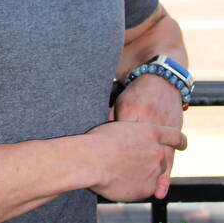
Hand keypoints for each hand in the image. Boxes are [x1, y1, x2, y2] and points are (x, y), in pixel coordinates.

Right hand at [86, 119, 186, 201]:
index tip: (181, 145)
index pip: (175, 136)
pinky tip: (119, 179)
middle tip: (133, 159)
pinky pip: (145, 187)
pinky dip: (135, 185)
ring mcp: (153, 170)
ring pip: (153, 174)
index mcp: (150, 131)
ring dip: (142, 173)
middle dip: (151, 160)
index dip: (180, 141)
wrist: (91, 160)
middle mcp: (156, 151)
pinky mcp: (147, 188)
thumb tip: (132, 129)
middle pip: (163, 157)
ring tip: (120, 170)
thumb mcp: (118, 126)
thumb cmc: (99, 140)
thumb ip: (132, 129)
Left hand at [111, 74, 183, 197]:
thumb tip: (97, 134)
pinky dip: (169, 166)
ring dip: (158, 174)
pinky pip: (172, 151)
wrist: (161, 80)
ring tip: (156, 191)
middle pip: (140, 148)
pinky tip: (166, 180)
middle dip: (132, 166)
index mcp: (130, 111)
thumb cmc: (137, 92)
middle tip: (124, 182)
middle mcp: (148, 120)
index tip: (102, 163)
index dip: (111, 150)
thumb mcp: (120, 101)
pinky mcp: (174, 129)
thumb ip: (111, 117)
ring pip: (161, 153)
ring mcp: (163, 126)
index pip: (119, 135)